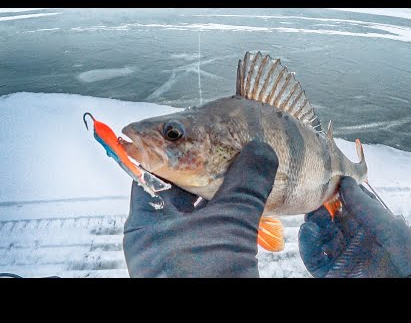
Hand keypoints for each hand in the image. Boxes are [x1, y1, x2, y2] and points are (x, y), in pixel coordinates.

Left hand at [122, 140, 278, 277]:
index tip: (197, 135)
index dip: (173, 150)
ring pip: (204, 211)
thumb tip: (261, 149)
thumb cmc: (205, 277)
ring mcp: (183, 251)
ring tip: (249, 171)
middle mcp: (161, 236)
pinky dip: (236, 216)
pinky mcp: (206, 263)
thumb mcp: (228, 225)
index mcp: (147, 223)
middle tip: (232, 150)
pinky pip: (219, 230)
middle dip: (209, 171)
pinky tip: (255, 206)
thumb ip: (246, 185)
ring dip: (227, 193)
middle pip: (183, 190)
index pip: (152, 173)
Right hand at [299, 177, 410, 277]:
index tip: (327, 185)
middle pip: (328, 222)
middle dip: (319, 210)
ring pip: (319, 238)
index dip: (335, 196)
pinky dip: (307, 245)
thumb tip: (346, 181)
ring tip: (311, 217)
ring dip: (311, 225)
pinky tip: (309, 232)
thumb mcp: (390, 226)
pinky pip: (314, 260)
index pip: (346, 208)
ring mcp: (342, 257)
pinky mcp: (333, 273)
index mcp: (368, 227)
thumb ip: (365, 206)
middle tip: (315, 200)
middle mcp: (353, 241)